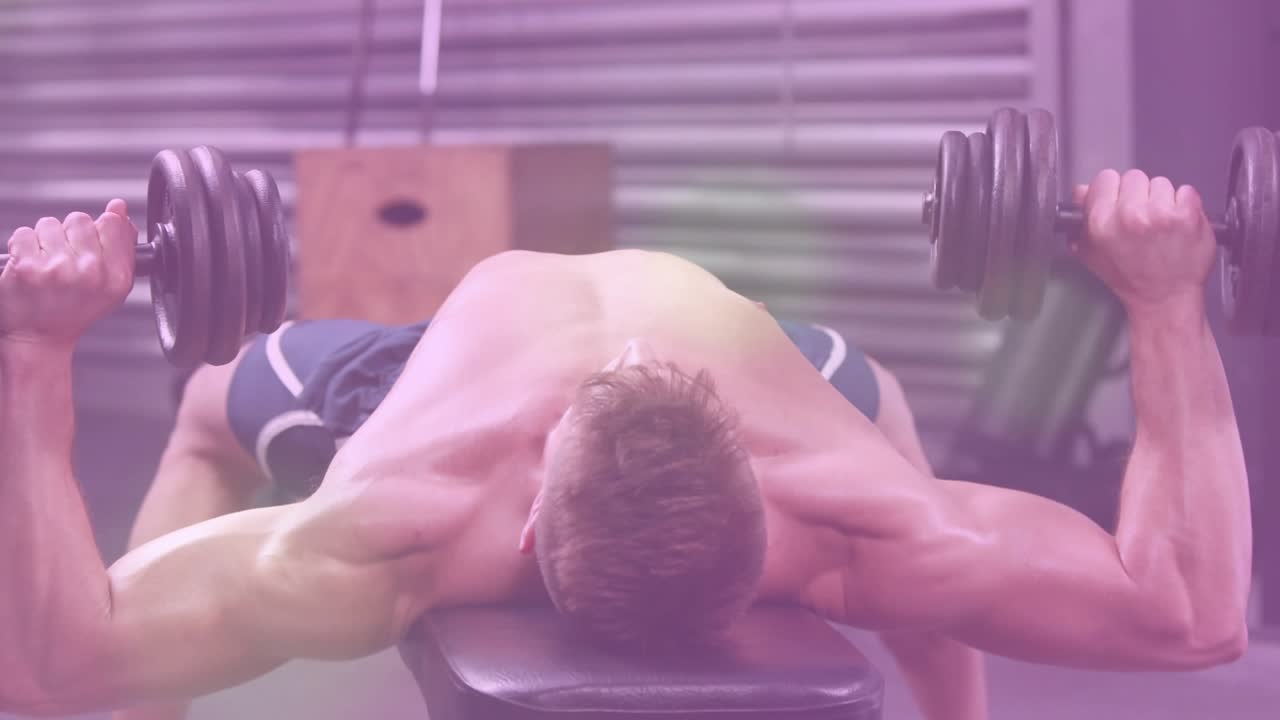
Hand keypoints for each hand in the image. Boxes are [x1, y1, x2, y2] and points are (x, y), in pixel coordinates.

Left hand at [0, 199, 137, 350]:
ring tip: (46, 265)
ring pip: (50, 224)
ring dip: (45, 240)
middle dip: (69, 235)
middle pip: (80, 220)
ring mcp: (58, 269)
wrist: (39, 338)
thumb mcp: (111, 284)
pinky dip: (23, 247)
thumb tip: (119, 208)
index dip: (97, 232)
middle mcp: (91, 273)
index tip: (89, 248)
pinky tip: (30, 267)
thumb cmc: (73, 309)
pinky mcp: (27, 268)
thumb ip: (121, 244)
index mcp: (116, 276)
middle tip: (65, 262)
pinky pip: (24, 234)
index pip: (112, 224)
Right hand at [1073, 170, 1215, 314]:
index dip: (1113, 191)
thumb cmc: (1127, 277)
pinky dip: (1186, 205)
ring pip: (1161, 183)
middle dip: (1139, 194)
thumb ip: (1083, 218)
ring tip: (1162, 223)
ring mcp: (1160, 213)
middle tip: (1143, 218)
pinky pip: (1186, 191)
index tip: (1120, 205)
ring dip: (1163, 199)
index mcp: (1101, 222)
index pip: (1106, 178)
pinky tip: (1179, 224)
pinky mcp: (1187, 215)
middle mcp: (1129, 214)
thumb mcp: (1092, 252)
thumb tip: (1081, 190)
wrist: (1163, 298)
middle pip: (1134, 177)